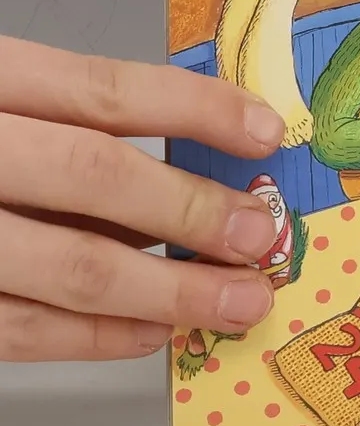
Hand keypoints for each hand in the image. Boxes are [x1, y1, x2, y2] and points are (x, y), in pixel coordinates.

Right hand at [0, 37, 287, 361]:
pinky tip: (150, 331)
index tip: (268, 134)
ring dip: (163, 291)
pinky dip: (92, 334)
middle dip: (190, 210)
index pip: (103, 90)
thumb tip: (197, 155)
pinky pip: (14, 326)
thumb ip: (70, 118)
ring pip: (62, 266)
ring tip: (233, 301)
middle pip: (92, 176)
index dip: (196, 111)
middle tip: (260, 235)